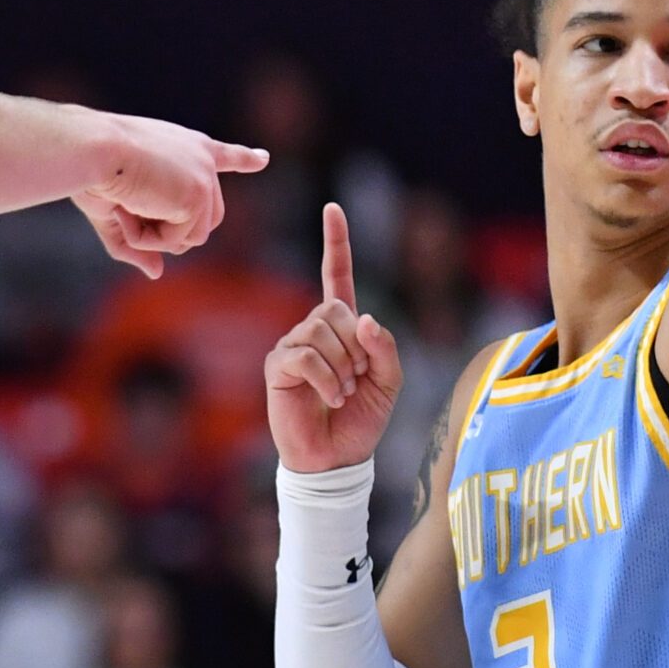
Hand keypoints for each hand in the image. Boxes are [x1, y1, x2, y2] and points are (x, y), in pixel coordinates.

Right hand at [70, 116, 267, 278]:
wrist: (93, 149)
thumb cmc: (94, 170)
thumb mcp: (116, 210)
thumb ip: (138, 243)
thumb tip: (157, 274)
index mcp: (185, 147)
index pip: (222, 155)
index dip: (243, 159)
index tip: (262, 159)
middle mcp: (202, 159)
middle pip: (204, 220)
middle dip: (167, 233)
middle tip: (124, 213)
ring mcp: (205, 178)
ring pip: (192, 237)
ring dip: (152, 237)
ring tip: (123, 210)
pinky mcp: (198, 196)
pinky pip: (175, 241)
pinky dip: (145, 238)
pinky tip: (127, 210)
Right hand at [265, 203, 404, 471]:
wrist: (336, 459)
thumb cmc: (361, 420)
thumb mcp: (389, 382)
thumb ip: (384, 347)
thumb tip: (362, 317)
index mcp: (342, 327)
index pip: (336, 275)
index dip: (336, 243)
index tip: (332, 208)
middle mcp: (314, 330)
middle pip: (336, 310)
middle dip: (356, 347)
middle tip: (357, 380)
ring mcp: (293, 346)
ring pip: (321, 331)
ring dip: (343, 367)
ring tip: (343, 394)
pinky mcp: (279, 367)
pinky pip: (305, 356)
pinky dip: (327, 379)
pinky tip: (330, 398)